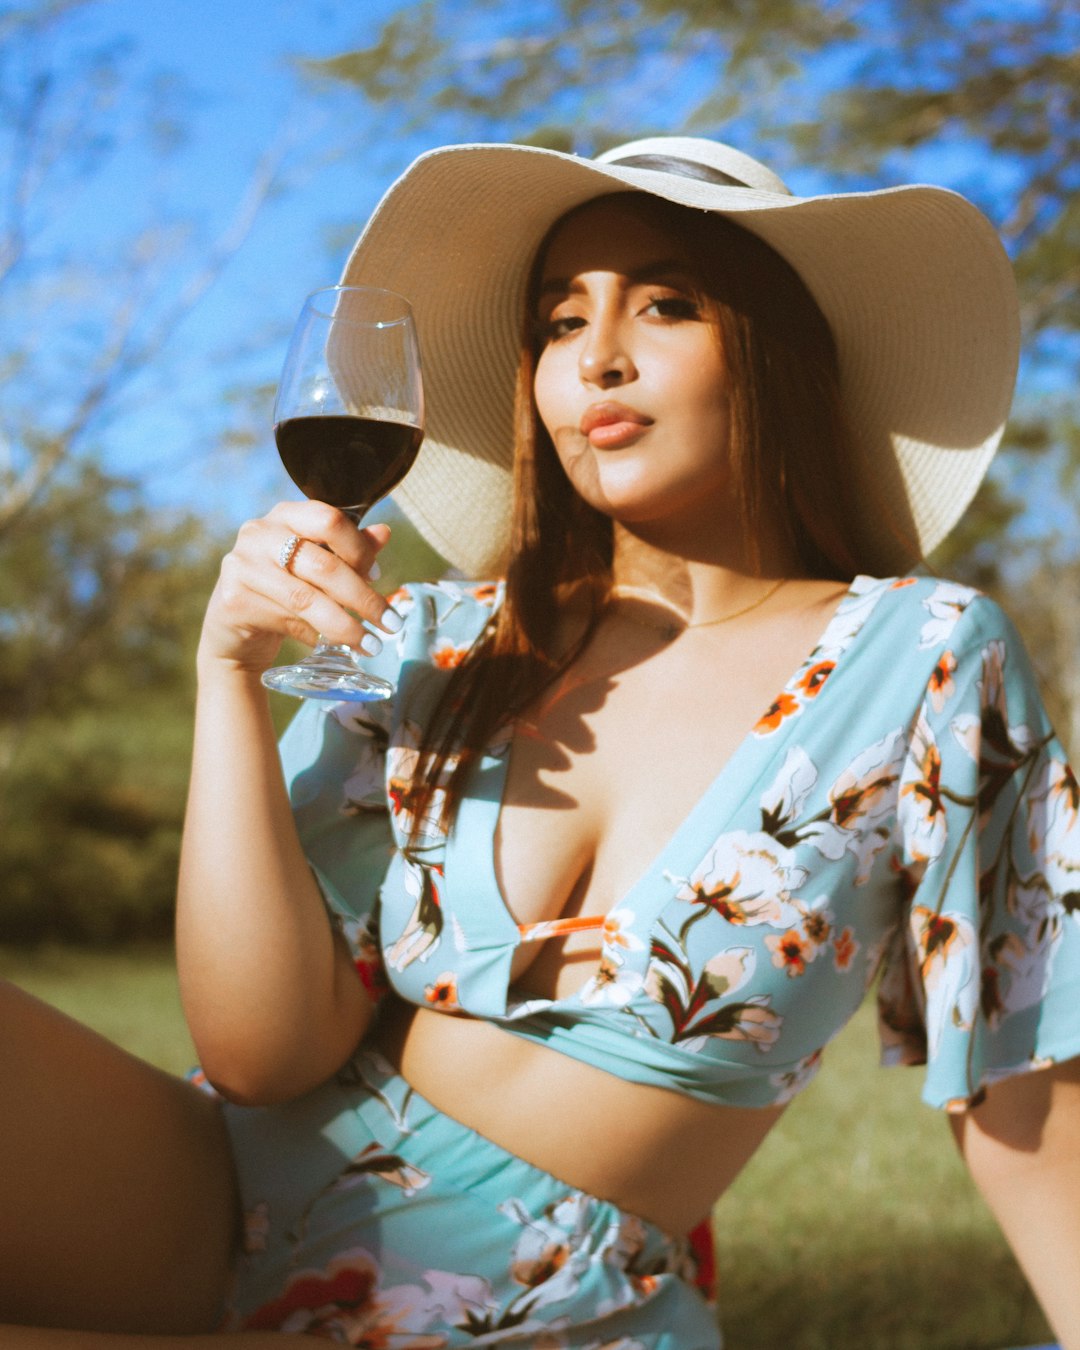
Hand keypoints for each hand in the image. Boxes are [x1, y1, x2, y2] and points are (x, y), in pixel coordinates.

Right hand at [198, 500, 396, 677]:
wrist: (233, 628)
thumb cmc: (284, 588)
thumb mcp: (317, 565)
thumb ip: (350, 550)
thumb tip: (385, 533)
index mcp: (285, 515)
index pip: (330, 520)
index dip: (361, 551)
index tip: (380, 578)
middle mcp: (259, 533)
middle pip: (324, 565)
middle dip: (363, 598)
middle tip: (391, 623)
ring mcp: (243, 566)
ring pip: (307, 599)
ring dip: (345, 626)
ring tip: (372, 645)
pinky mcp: (234, 600)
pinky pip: (288, 621)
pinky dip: (315, 635)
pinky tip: (329, 645)